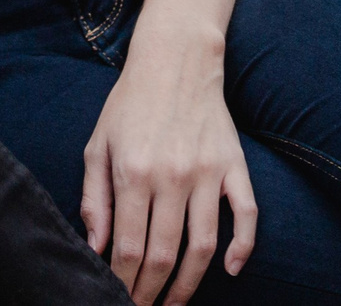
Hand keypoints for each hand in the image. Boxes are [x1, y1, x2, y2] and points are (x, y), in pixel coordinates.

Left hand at [82, 19, 257, 305]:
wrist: (176, 59)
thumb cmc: (129, 104)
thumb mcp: (98, 145)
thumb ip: (94, 198)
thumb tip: (96, 247)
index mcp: (133, 171)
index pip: (128, 247)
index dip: (123, 281)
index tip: (118, 298)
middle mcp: (171, 175)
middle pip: (163, 254)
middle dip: (150, 292)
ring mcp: (207, 172)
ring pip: (202, 246)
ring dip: (188, 283)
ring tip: (174, 302)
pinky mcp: (233, 165)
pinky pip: (246, 214)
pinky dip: (242, 247)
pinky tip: (230, 270)